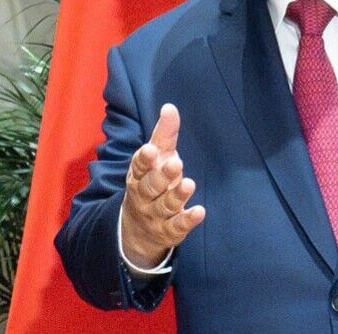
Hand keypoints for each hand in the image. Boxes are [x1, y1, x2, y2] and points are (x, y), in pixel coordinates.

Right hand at [120, 103, 205, 268]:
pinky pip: (178, 226)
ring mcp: (156, 214)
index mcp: (138, 175)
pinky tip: (200, 212)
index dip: (144, 159)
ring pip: (165, 205)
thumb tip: (170, 107)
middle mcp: (144, 195)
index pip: (139, 166)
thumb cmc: (150, 183)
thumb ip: (164, 135)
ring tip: (190, 184)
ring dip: (177, 196)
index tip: (151, 149)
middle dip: (162, 175)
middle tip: (176, 163)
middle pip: (150, 186)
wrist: (137, 229)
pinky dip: (188, 219)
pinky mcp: (169, 230)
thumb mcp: (155, 159)